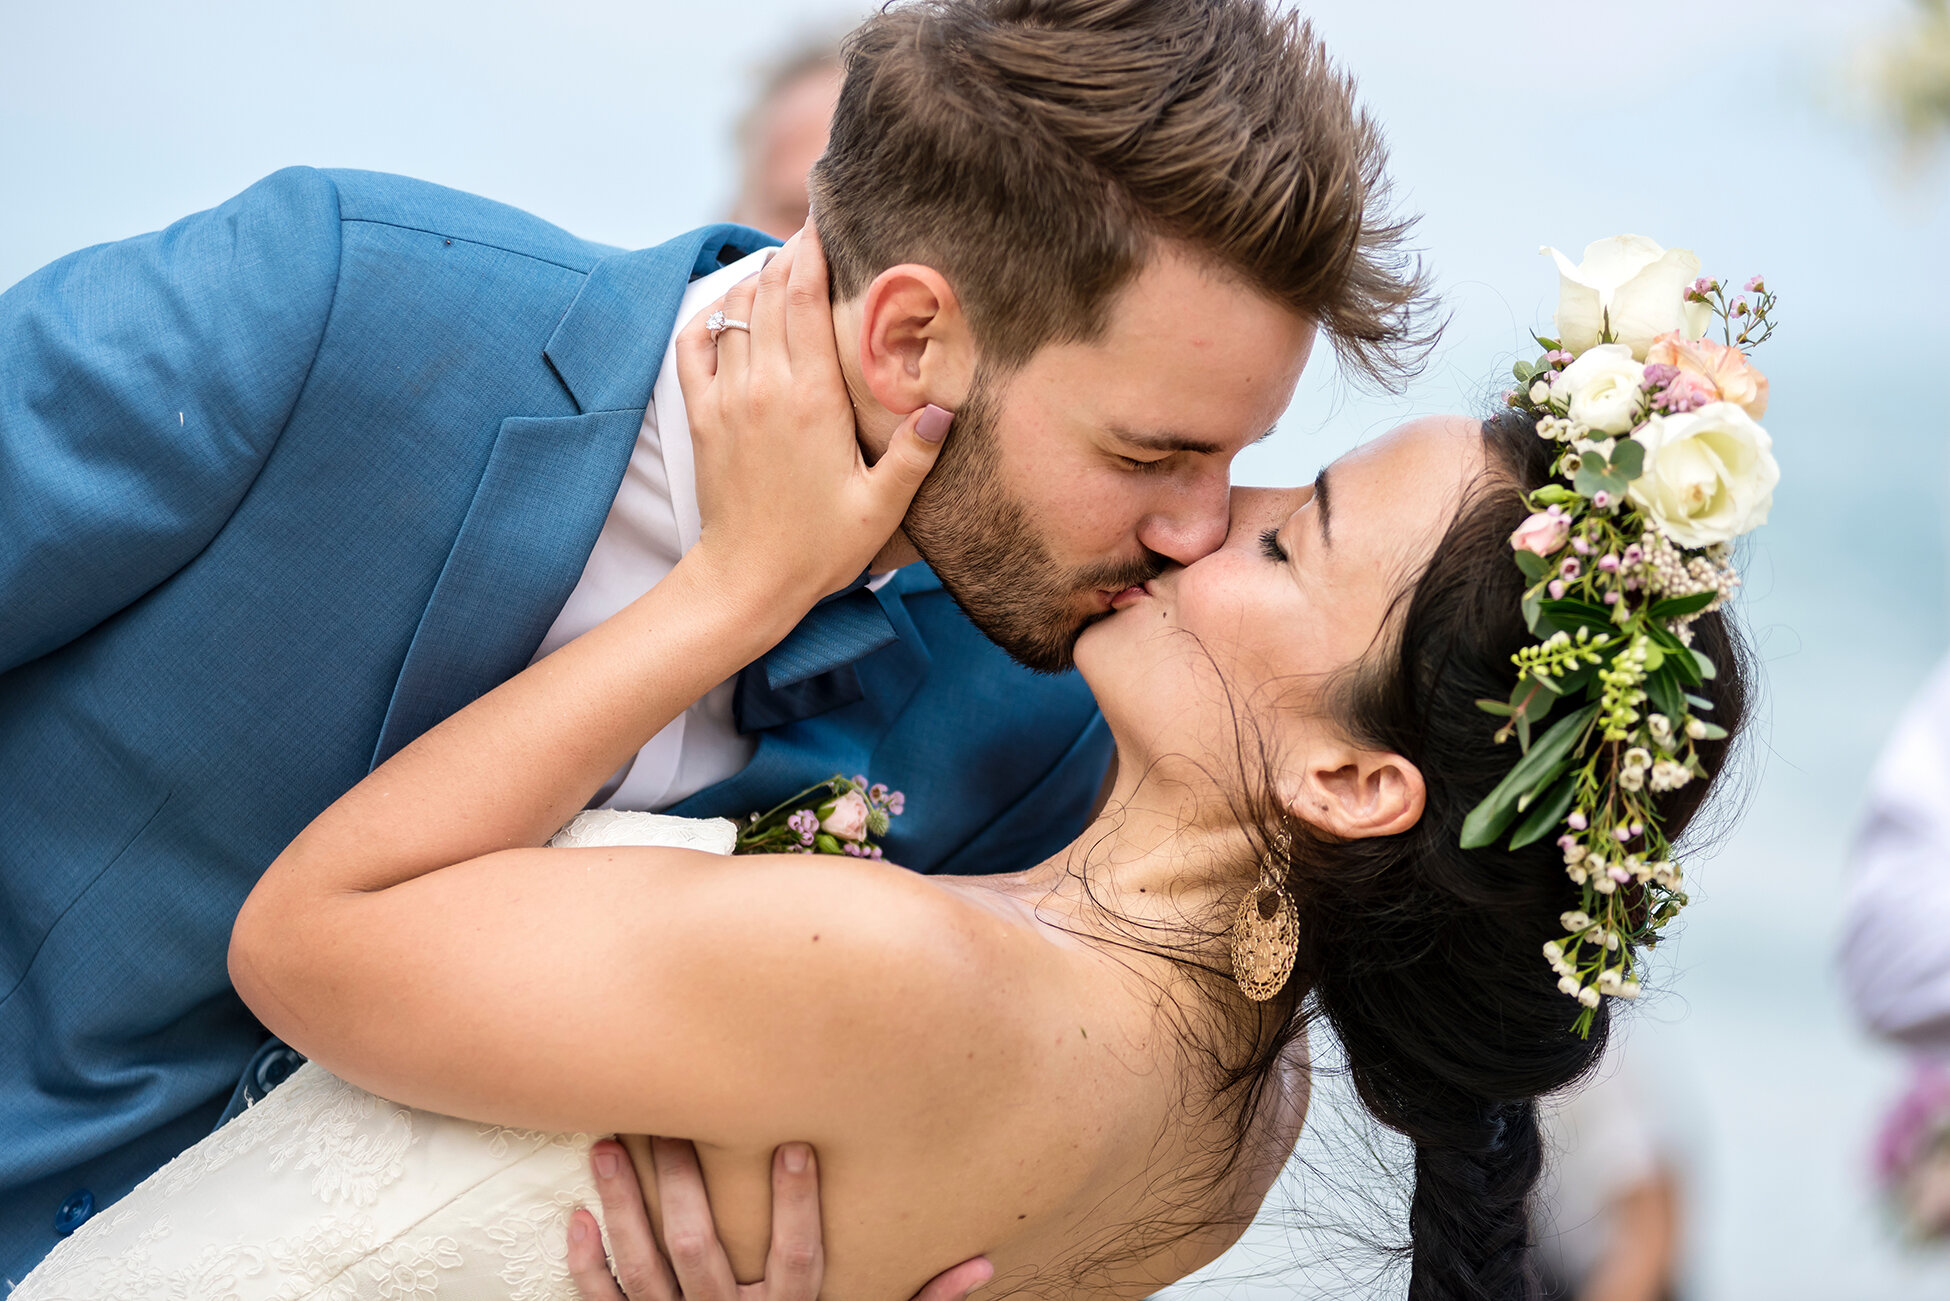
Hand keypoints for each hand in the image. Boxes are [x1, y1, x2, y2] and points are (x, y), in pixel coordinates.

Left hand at [567, 1136, 993, 1300]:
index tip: (796, 1142)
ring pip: (643, 1265)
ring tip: (610, 1142)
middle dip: (683, 1181)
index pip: (799, 1257)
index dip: (799, 1203)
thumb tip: (981, 1268)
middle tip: (672, 1115)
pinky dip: (585, 1264)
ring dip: (624, 1204)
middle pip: (703, 1247)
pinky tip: (574, 1215)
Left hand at [674, 226, 951, 625]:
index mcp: (812, 399)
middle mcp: (764, 387)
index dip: (815, 252)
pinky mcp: (702, 416)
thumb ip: (915, 454)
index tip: (829, 222)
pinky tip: (730, 309)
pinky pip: (695, 345)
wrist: (747, 581)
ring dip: (757, 279)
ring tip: (782, 262)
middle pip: (770, 292)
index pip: (806, 299)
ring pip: (736, 311)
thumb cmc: (820, 548)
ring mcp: (727, 399)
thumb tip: (946, 409)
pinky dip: (711, 316)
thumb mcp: (882, 508)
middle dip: (790, 254)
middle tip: (813, 231)